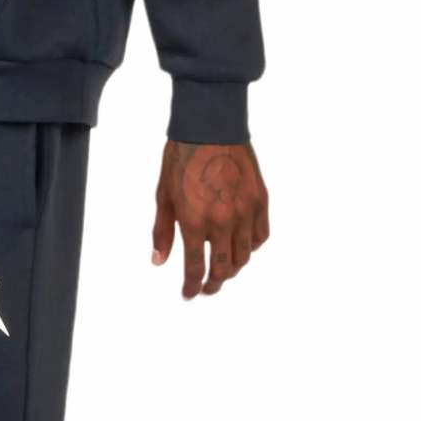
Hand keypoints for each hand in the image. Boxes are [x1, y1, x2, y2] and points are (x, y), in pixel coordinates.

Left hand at [153, 141, 269, 298]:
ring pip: (244, 256)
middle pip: (223, 269)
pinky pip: (261, 236)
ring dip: (233, 268)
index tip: (189, 294)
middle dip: (214, 284)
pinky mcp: (260, 201)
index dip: (192, 287)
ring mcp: (245, 212)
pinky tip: (241, 247)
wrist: (211, 127)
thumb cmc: (182, 158)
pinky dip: (251, 247)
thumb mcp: (163, 195)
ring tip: (223, 270)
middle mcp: (223, 222)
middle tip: (207, 288)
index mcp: (194, 221)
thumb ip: (163, 231)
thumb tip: (159, 261)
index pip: (196, 269)